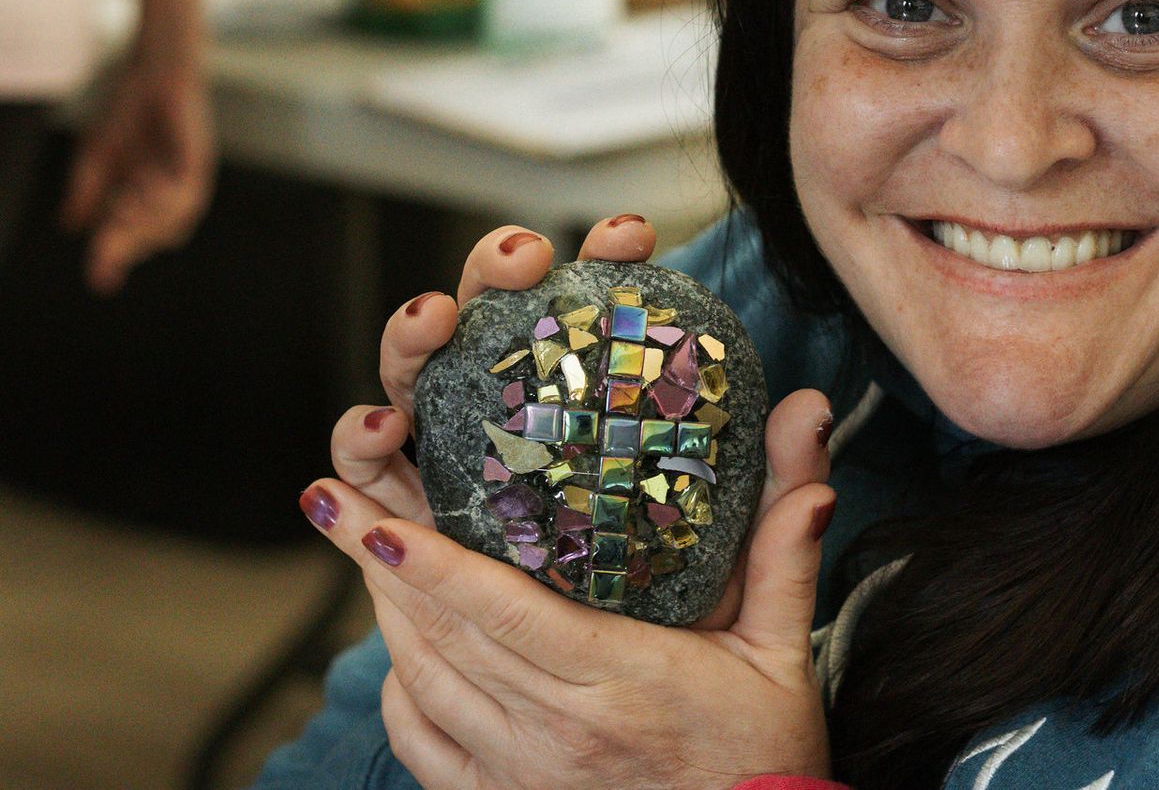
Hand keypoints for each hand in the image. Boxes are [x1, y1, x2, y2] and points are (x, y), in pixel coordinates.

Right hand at [60, 59, 213, 294]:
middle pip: (151, 239)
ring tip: (121, 211)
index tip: (101, 283)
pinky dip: (166, 203)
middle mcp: (166, 198)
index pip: (127, 238)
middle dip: (126, 245)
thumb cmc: (127, 113)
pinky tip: (142, 193)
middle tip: (106, 246)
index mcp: (140, 199)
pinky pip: (188, 197)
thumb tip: (71, 227)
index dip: (113, 261)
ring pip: (173, 226)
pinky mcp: (198, 165)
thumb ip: (86, 190)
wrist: (152, 73)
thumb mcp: (97, 156)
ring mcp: (185, 183)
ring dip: (145, 225)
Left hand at [305, 216, 838, 787]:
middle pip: (442, 638)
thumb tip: (806, 426)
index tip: (375, 516)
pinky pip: (423, 742)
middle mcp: (556, 734)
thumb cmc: (766, 755)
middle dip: (374, 563)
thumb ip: (785, 545)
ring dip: (382, 612)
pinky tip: (394, 641)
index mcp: (620, 684)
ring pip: (422, 684)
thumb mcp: (786, 651)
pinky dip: (398, 685)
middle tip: (329, 496)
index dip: (432, 565)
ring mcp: (519, 775)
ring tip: (352, 544)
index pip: (505, 614)